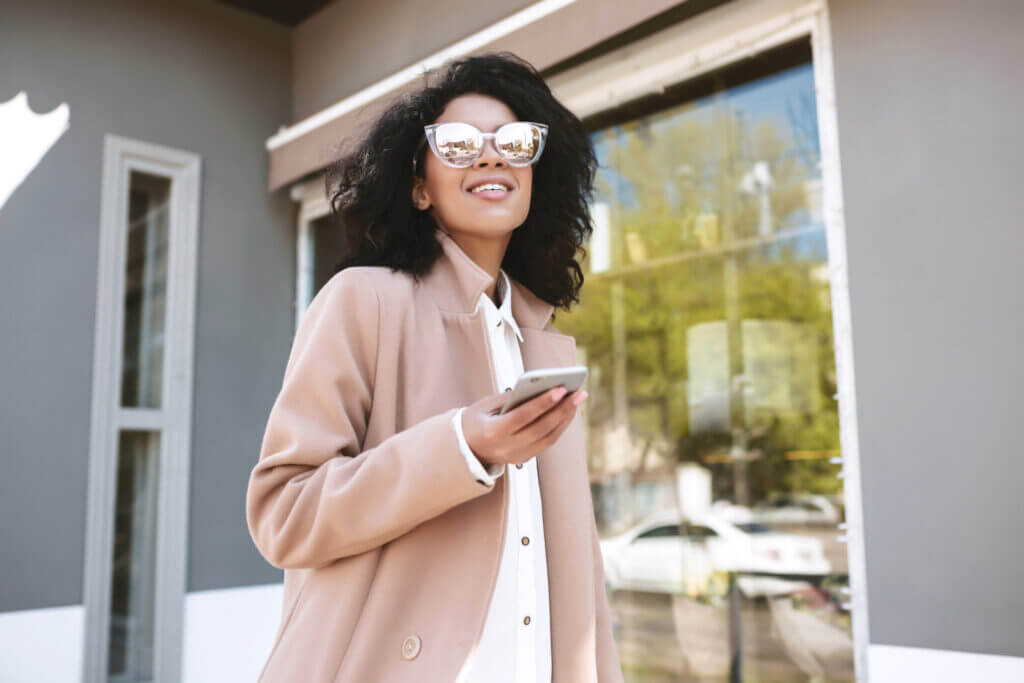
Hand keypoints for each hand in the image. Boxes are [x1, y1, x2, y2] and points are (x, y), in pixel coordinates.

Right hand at [460, 386, 587, 466]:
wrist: (465, 448)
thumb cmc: (475, 421)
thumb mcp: (484, 405)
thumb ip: (509, 397)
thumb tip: (538, 388)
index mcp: (493, 432)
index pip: (523, 416)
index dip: (543, 403)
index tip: (561, 389)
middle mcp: (507, 448)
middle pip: (541, 428)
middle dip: (563, 409)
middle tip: (579, 392)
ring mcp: (517, 456)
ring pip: (549, 438)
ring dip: (566, 418)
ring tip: (577, 399)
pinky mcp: (524, 459)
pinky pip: (547, 443)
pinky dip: (560, 427)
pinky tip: (568, 412)